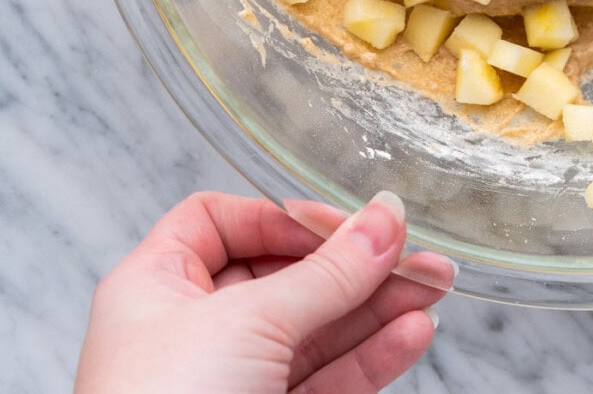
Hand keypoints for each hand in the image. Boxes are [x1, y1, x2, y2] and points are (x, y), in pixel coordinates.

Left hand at [75, 191, 453, 393]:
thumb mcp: (249, 321)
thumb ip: (329, 270)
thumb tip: (385, 217)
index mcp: (156, 289)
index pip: (224, 222)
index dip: (284, 217)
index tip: (345, 224)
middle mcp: (190, 332)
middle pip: (284, 275)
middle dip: (355, 264)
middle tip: (415, 253)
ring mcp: (231, 382)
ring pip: (316, 330)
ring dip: (378, 308)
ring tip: (435, 287)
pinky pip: (327, 379)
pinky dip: (371, 357)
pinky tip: (412, 334)